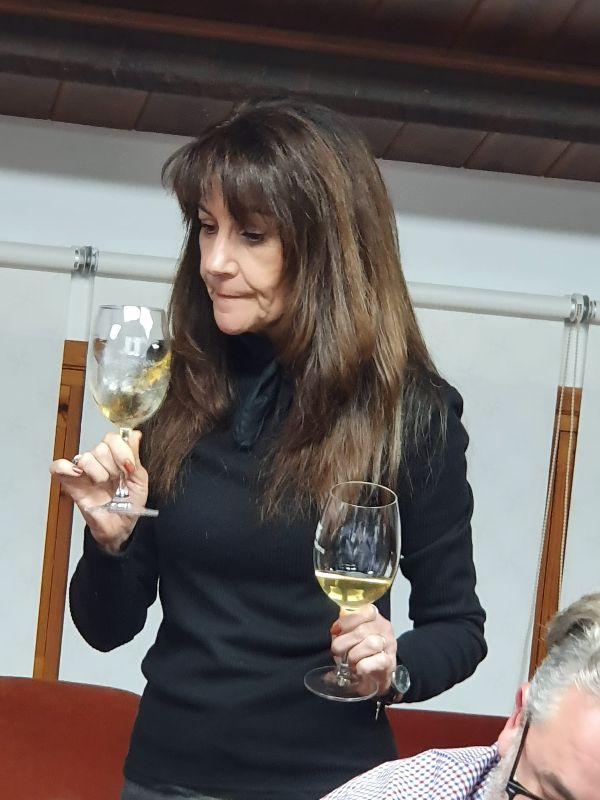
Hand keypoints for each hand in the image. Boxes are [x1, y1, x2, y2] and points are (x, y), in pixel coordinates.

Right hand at [50, 431, 147, 553]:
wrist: (121, 526)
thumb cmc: (131, 503)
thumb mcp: (140, 479)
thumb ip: (135, 456)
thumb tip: (135, 435)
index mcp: (115, 456)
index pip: (112, 438)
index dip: (121, 450)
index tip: (128, 467)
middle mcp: (99, 461)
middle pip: (100, 448)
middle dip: (112, 467)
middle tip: (116, 481)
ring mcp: (83, 471)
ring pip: (85, 457)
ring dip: (97, 473)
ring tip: (102, 485)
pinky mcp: (70, 483)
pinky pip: (58, 467)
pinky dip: (65, 467)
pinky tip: (78, 475)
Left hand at [330, 604, 396, 695]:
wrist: (371, 675)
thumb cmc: (358, 651)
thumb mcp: (349, 633)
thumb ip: (344, 625)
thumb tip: (336, 628)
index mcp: (374, 617)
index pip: (364, 611)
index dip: (346, 622)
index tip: (335, 631)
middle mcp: (384, 628)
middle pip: (362, 630)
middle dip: (344, 642)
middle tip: (337, 651)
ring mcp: (389, 645)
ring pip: (371, 644)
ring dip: (354, 655)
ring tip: (349, 661)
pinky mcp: (390, 663)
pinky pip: (377, 661)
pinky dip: (363, 666)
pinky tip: (358, 668)